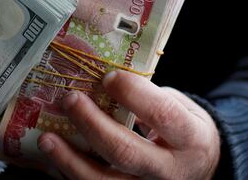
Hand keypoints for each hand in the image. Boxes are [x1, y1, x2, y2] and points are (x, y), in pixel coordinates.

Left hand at [37, 71, 219, 178]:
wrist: (200, 169)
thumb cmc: (183, 128)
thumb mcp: (179, 108)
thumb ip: (147, 96)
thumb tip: (100, 76)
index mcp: (190, 138)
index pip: (163, 115)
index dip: (133, 95)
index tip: (108, 77)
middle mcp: (169, 169)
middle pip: (126, 152)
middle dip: (93, 125)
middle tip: (70, 100)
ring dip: (71, 160)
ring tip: (47, 138)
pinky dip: (70, 173)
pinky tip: (54, 157)